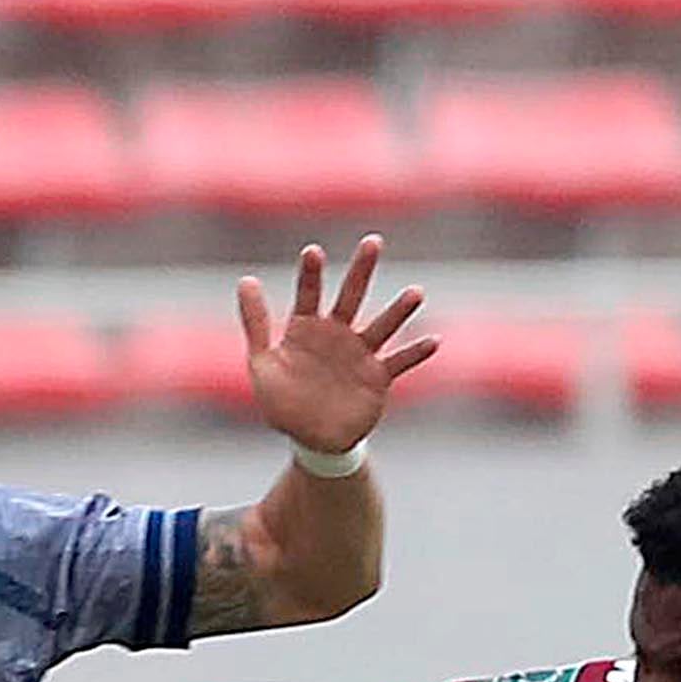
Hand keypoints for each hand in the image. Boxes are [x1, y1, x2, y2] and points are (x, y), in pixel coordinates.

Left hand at [238, 238, 435, 455]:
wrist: (311, 440)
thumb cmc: (283, 402)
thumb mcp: (262, 364)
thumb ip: (256, 323)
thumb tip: (246, 279)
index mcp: (306, 329)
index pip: (308, 294)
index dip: (310, 274)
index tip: (313, 252)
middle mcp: (336, 335)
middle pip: (351, 296)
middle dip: (362, 270)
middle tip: (372, 241)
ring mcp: (359, 355)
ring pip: (382, 326)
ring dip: (398, 311)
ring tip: (416, 293)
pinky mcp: (377, 378)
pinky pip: (399, 362)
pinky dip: (415, 353)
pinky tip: (434, 340)